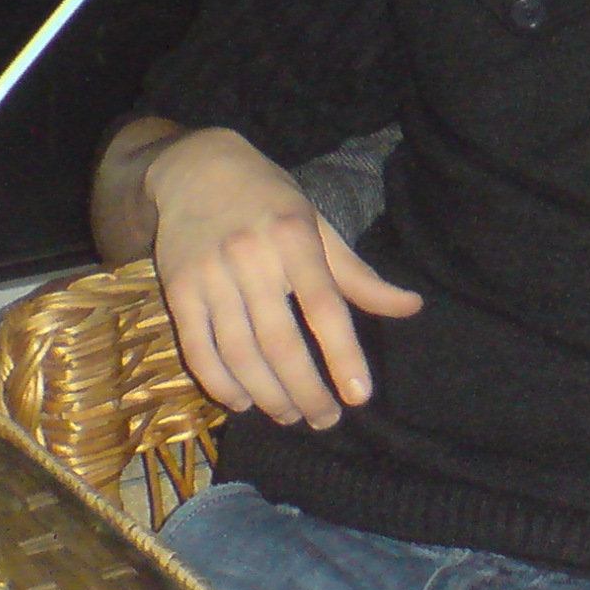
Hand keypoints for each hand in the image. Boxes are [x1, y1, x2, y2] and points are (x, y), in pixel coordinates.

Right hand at [145, 127, 421, 427]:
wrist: (195, 170)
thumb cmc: (269, 201)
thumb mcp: (318, 225)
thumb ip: (358, 275)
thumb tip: (411, 307)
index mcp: (294, 237)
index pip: (325, 307)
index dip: (343, 355)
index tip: (360, 396)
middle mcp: (252, 258)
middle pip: (281, 342)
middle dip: (306, 390)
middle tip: (325, 419)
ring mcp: (210, 276)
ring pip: (240, 353)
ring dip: (268, 395)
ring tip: (291, 416)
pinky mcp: (178, 291)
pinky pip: (199, 350)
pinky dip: (221, 384)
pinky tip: (244, 401)